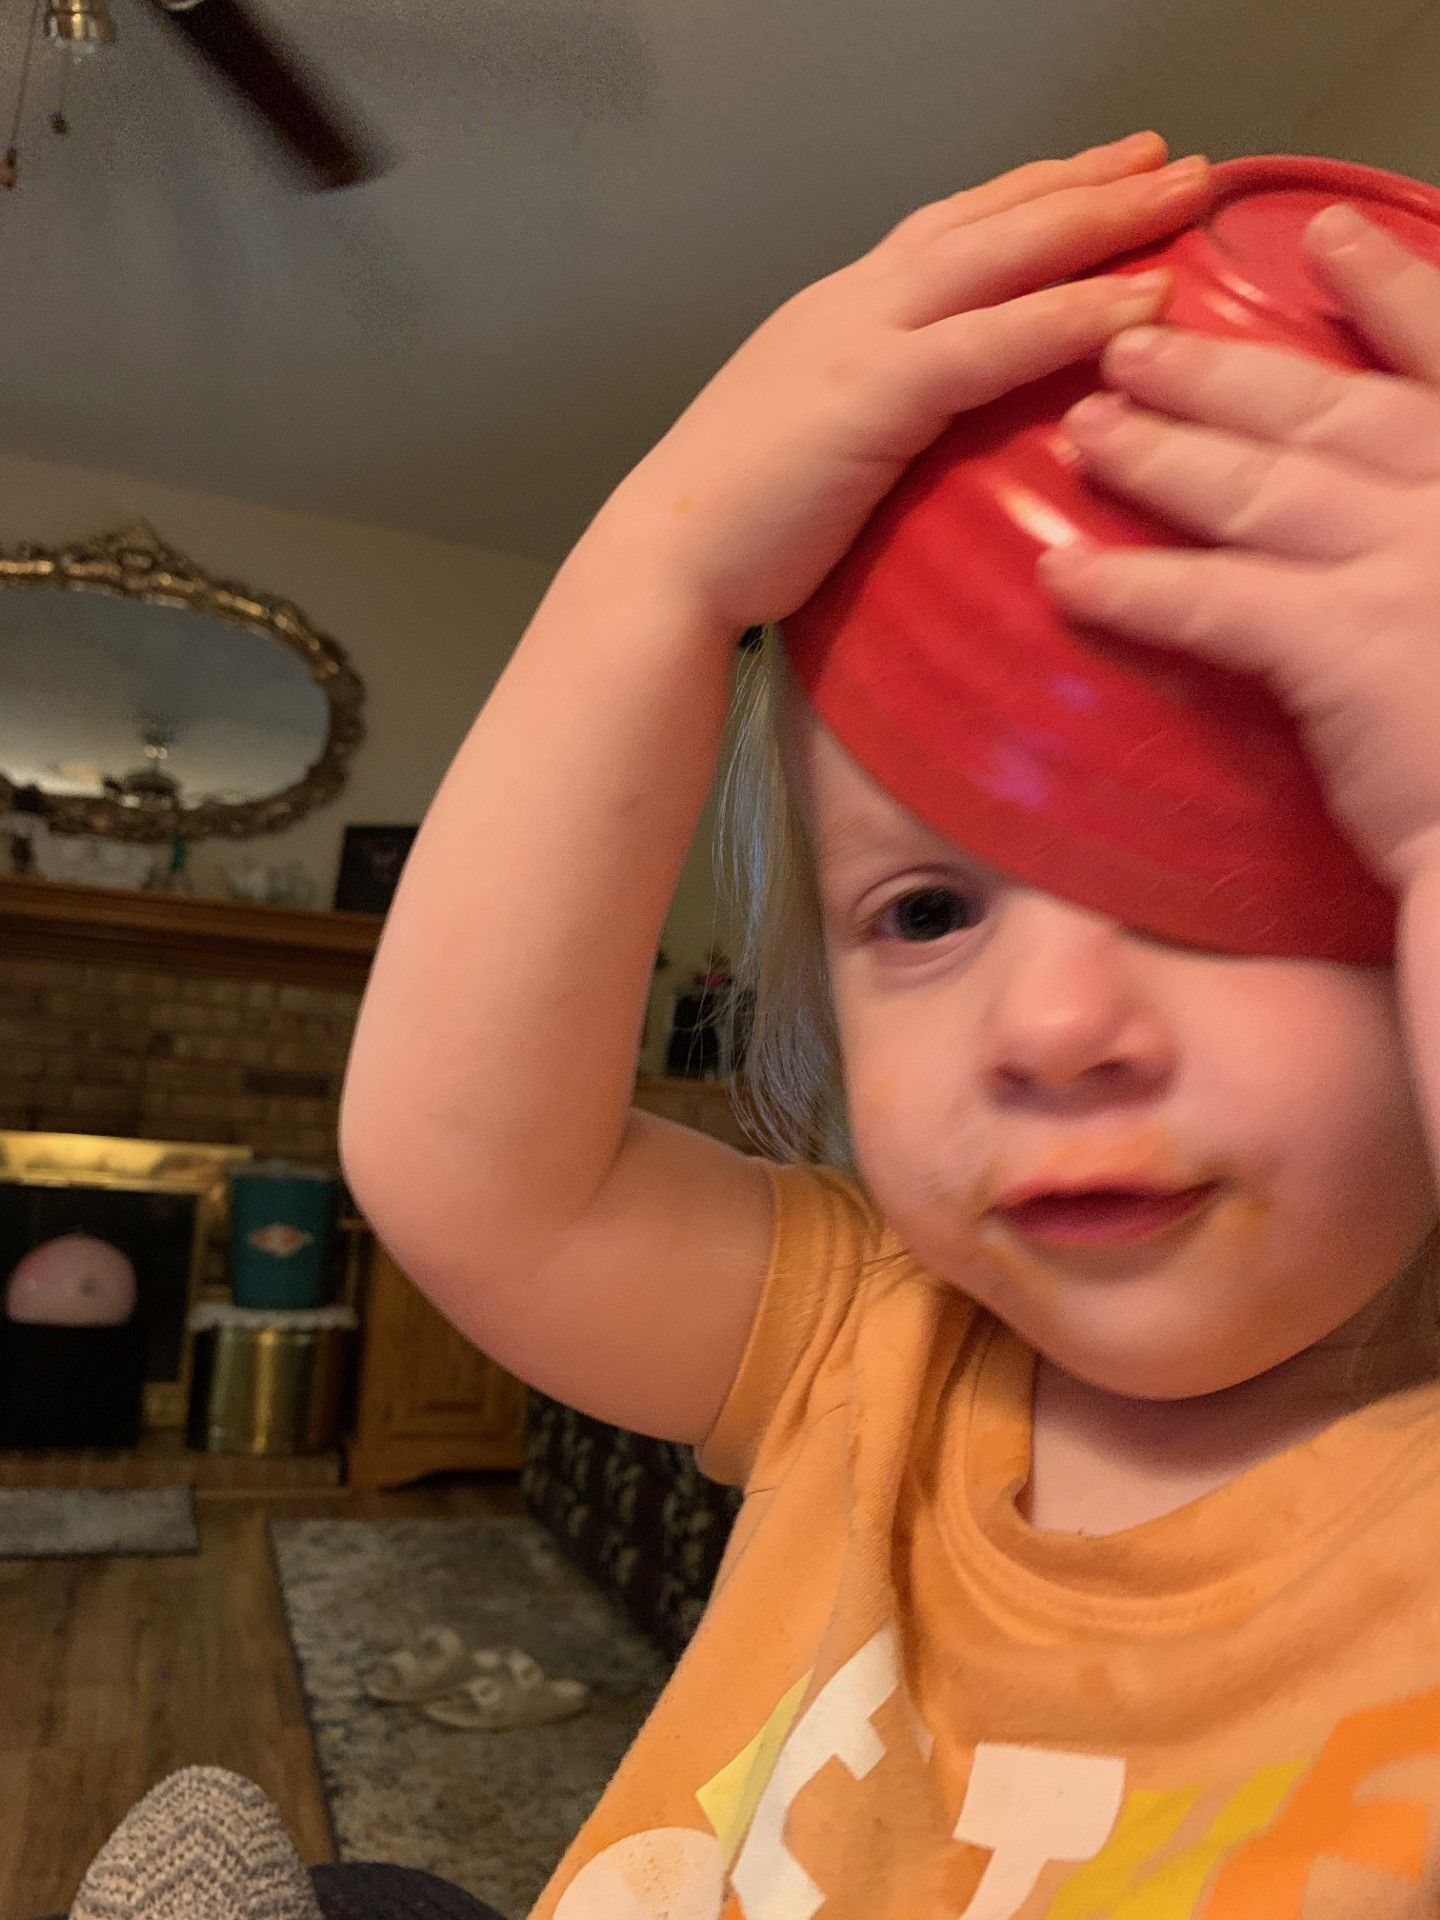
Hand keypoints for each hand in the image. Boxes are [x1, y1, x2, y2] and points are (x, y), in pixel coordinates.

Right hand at [606, 134, 1211, 634]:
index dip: (1029, 198)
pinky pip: (992, 342)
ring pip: (999, 257)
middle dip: (1084, 184)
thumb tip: (928, 429)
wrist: (660, 562)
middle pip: (987, 220)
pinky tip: (1143, 303)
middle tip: (1170, 159)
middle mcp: (851, 303)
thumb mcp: (813, 443)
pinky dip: (1071, 316)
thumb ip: (872, 413)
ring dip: (1099, 222)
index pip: (948, 233)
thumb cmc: (733, 530)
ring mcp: (858, 340)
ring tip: (1183, 198)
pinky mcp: (871, 395)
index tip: (1100, 178)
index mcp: (834, 315)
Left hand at [1039, 204, 1439, 897]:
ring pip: (1261, 488)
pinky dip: (1135, 587)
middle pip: (1325, 414)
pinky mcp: (1348, 645)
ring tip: (1084, 432)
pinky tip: (1066, 578)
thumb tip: (1383, 497)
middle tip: (1128, 346)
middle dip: (1218, 373)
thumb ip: (1439, 518)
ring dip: (1161, 456)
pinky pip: (1218, 602)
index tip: (1323, 236)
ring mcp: (1408, 564)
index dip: (1387, 292)